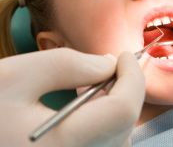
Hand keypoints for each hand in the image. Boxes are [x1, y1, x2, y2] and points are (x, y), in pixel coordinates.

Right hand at [0, 48, 144, 146]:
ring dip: (116, 104)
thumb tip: (109, 64)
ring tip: (95, 85)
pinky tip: (86, 107)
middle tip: (110, 67)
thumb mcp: (18, 76)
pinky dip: (105, 121)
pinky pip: (105, 144)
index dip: (132, 77)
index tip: (125, 56)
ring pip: (118, 136)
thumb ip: (70, 66)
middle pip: (124, 125)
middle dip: (125, 89)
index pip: (122, 111)